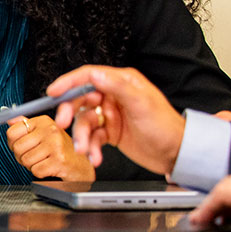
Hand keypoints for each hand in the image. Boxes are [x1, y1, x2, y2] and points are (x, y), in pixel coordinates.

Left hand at [6, 115, 95, 180]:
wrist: (80, 164)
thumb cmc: (60, 149)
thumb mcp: (43, 133)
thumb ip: (26, 125)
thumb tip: (9, 120)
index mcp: (43, 121)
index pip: (12, 132)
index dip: (13, 142)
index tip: (22, 145)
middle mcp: (50, 130)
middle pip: (17, 147)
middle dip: (21, 156)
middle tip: (33, 156)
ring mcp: (56, 145)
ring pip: (26, 160)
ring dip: (31, 165)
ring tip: (43, 161)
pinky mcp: (59, 160)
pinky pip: (36, 170)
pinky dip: (39, 172)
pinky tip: (49, 167)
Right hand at [45, 66, 185, 173]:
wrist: (177, 154)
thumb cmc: (166, 127)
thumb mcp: (141, 103)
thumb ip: (117, 86)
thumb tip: (94, 74)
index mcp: (122, 82)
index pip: (89, 76)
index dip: (68, 82)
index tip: (53, 92)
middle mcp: (114, 96)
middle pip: (81, 100)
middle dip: (70, 113)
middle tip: (63, 124)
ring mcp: (111, 115)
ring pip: (84, 122)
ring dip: (82, 137)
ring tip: (86, 150)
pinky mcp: (110, 132)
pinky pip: (92, 138)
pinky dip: (91, 148)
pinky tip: (96, 157)